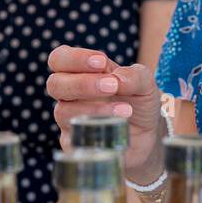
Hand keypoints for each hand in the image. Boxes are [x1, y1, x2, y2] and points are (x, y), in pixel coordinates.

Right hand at [46, 45, 164, 181]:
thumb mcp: (144, 83)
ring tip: (125, 110)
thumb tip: (119, 79)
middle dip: (82, 83)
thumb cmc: (138, 102)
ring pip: (63, 111)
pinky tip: (117, 127)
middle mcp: (70, 95)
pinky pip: (72, 138)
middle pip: (54, 84)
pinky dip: (95, 131)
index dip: (74, 58)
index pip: (60, 59)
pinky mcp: (73, 144)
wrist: (146, 135)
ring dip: (94, 109)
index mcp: (80, 72)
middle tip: (112, 86)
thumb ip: (134, 76)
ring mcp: (69, 120)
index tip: (101, 62)